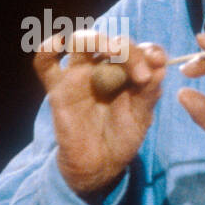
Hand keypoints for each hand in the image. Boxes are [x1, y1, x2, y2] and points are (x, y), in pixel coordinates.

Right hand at [33, 30, 166, 199]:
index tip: (159, 63)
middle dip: (129, 51)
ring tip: (114, 53)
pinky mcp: (58, 89)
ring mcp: (78, 75)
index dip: (149, 51)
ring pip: (80, 42)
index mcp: (126, 71)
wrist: (100, 165)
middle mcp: (102, 67)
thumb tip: (160, 65)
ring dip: (97, 40)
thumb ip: (149, 91)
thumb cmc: (121, 137)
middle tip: (142, 76)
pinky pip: (45, 63)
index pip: (138, 48)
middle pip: (112, 41)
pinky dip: (47, 48)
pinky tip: (59, 43)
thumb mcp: (142, 115)